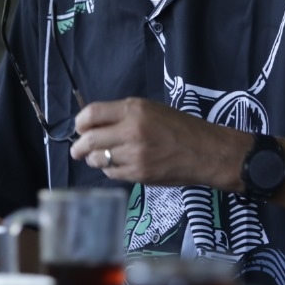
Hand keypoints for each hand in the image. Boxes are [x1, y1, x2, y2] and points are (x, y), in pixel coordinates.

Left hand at [69, 98, 248, 189]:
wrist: (207, 151)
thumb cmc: (180, 127)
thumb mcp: (152, 109)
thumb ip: (123, 115)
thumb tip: (94, 125)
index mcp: (134, 109)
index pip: (91, 114)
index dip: (80, 123)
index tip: (80, 128)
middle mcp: (131, 130)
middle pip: (88, 139)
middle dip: (79, 147)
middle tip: (78, 150)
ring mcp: (134, 155)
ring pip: (98, 159)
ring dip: (94, 159)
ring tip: (100, 157)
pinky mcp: (139, 174)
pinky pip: (112, 173)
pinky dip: (109, 170)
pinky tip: (118, 165)